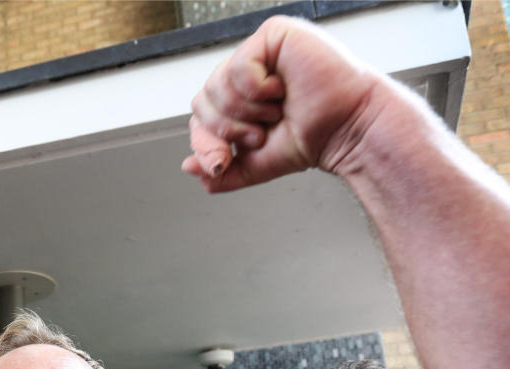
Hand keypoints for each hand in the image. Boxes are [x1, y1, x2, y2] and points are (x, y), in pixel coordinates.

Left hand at [183, 15, 383, 191]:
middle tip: (259, 134)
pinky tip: (282, 89)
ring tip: (275, 112)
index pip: (199, 113)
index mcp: (238, 93)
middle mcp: (246, 69)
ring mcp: (259, 49)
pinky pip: (238, 66)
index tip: (224, 161)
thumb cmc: (309, 139)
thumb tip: (187, 166)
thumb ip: (219, 170)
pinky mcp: (274, 34)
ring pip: (216, 85)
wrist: (346, 131)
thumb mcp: (254, 164)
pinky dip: (257, 89)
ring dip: (246, 112)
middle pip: (202, 99)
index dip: (204, 141)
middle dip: (225, 129)